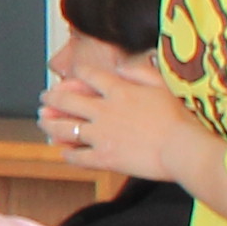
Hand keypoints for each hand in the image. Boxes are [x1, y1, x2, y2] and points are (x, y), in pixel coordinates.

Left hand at [43, 39, 196, 184]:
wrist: (183, 149)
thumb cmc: (179, 119)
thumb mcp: (163, 86)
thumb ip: (139, 72)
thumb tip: (119, 67)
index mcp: (119, 91)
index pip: (89, 75)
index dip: (75, 74)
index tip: (69, 77)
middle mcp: (104, 111)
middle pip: (66, 101)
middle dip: (50, 99)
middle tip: (44, 98)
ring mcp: (101, 135)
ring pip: (63, 129)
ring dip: (49, 125)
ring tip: (43, 122)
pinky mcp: (103, 158)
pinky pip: (76, 156)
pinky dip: (67, 154)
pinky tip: (63, 152)